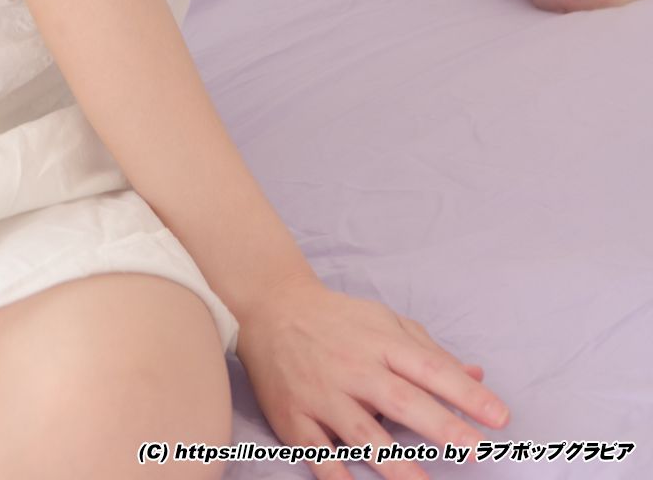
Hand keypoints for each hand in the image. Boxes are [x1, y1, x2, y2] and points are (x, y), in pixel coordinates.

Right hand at [234, 272, 510, 477]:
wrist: (271, 307)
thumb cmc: (339, 319)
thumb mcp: (385, 321)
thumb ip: (430, 351)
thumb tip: (478, 375)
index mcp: (380, 342)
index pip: (429, 368)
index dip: (466, 393)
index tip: (500, 417)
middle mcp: (354, 368)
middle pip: (401, 399)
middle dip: (440, 426)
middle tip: (475, 450)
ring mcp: (323, 395)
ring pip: (363, 433)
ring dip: (396, 462)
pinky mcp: (295, 418)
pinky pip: (319, 453)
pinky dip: (338, 475)